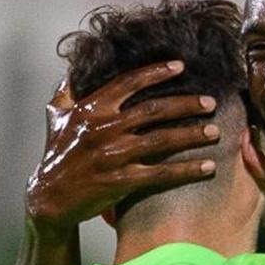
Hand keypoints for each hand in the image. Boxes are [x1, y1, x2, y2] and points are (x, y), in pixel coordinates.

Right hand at [27, 62, 220, 235]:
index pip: (129, 83)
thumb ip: (66, 92)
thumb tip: (72, 70)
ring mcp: (113, 155)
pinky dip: (187, 169)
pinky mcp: (121, 181)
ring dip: (192, 134)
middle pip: (154, 109)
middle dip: (187, 104)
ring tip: (216, 131)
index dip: (156, 72)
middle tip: (211, 102)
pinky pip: (162, 173)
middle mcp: (103, 128)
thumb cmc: (56, 155)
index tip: (180, 67)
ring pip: (162, 139)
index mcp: (91, 109)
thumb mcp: (55, 117)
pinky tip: (208, 167)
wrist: (49, 198)